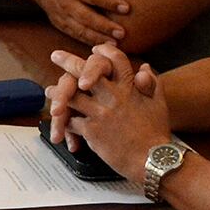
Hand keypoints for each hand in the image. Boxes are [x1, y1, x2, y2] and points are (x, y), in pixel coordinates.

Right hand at [37, 0, 129, 46]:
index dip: (109, 2)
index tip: (127, 8)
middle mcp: (67, 3)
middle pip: (87, 17)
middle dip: (104, 26)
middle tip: (122, 33)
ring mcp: (63, 17)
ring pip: (81, 30)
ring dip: (98, 38)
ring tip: (115, 44)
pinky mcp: (62, 27)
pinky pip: (76, 36)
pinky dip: (90, 42)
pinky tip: (103, 47)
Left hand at [52, 44, 171, 183]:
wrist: (152, 160)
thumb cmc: (156, 133)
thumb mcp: (159, 104)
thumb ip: (152, 84)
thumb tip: (144, 68)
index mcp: (130, 88)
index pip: (116, 61)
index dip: (104, 52)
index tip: (94, 50)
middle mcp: (114, 97)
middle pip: (86, 72)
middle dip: (69, 62)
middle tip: (56, 56)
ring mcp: (101, 113)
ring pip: (72, 97)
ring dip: (58, 93)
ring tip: (49, 90)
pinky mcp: (92, 131)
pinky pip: (71, 121)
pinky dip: (65, 121)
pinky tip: (60, 121)